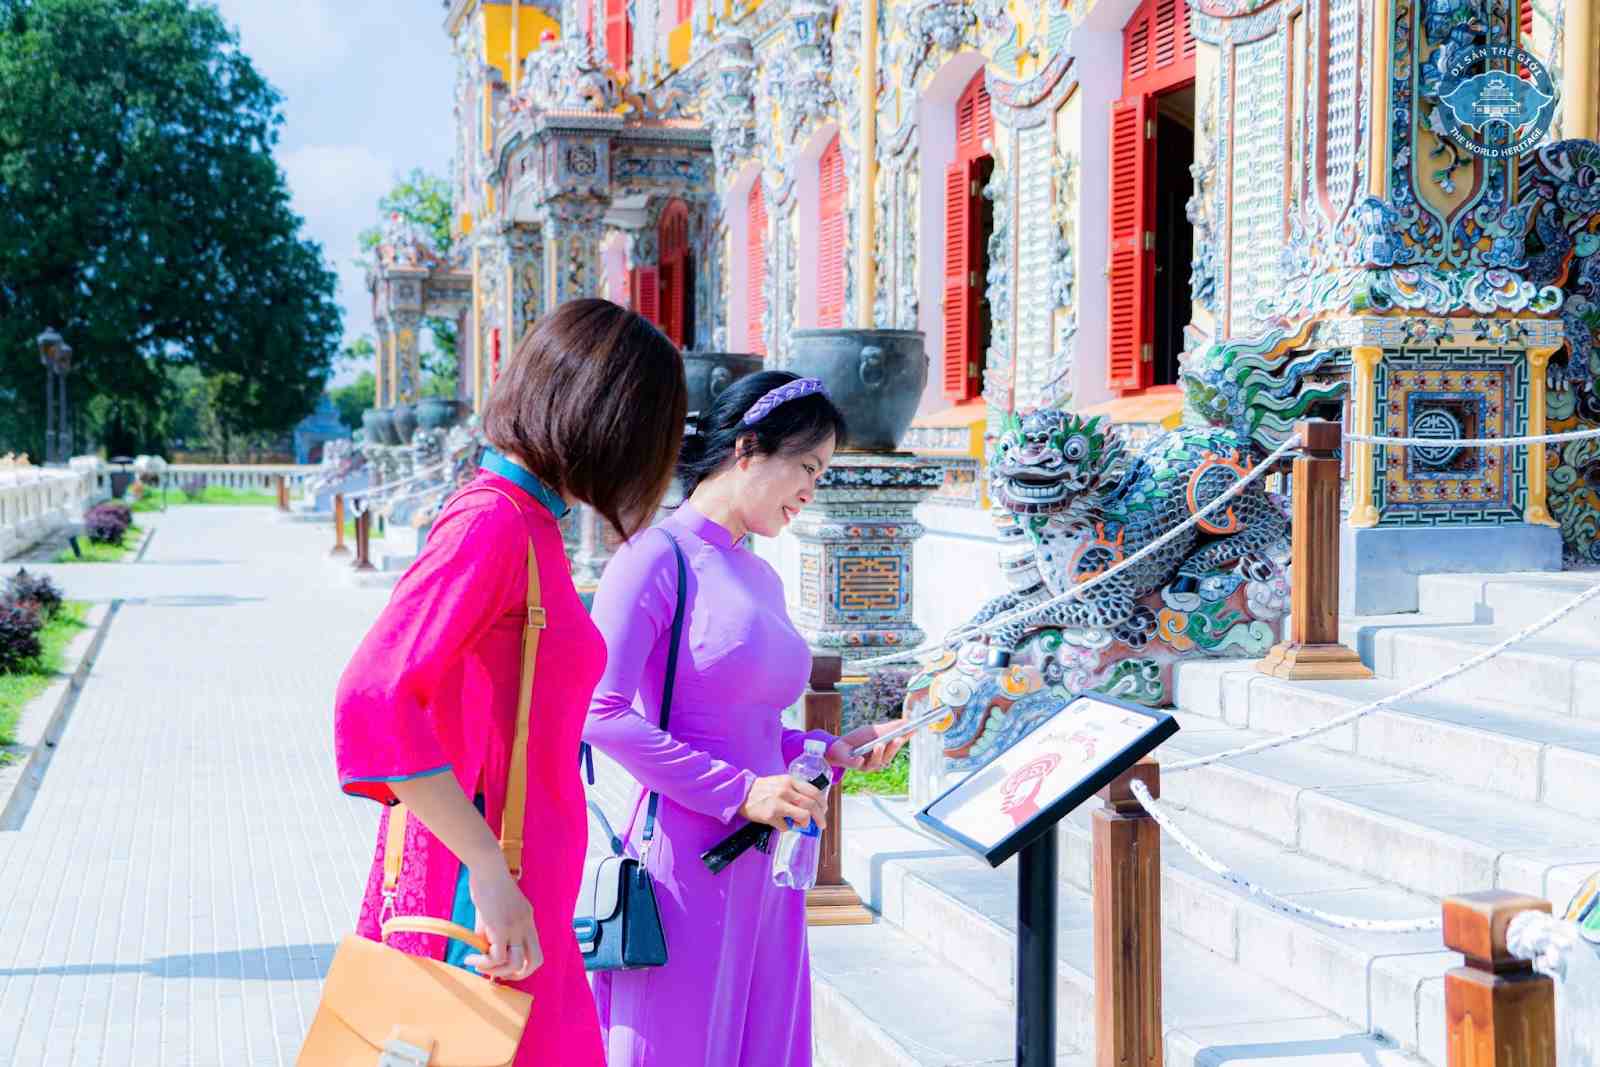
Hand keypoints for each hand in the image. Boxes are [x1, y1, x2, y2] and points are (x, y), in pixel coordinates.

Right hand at [464, 861, 542, 981]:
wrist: (487, 866)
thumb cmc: (486, 884)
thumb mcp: (494, 910)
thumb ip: (491, 930)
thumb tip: (482, 948)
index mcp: (528, 920)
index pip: (536, 951)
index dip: (522, 966)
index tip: (502, 967)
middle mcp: (526, 925)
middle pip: (536, 961)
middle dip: (518, 975)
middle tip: (497, 975)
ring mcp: (515, 927)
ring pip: (516, 964)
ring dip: (496, 971)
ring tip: (477, 965)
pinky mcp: (500, 927)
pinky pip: (497, 957)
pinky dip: (483, 963)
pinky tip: (470, 958)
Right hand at [738, 774, 824, 832]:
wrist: (742, 793)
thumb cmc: (763, 789)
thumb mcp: (781, 783)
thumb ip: (796, 791)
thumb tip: (812, 807)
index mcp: (790, 781)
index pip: (814, 792)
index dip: (823, 804)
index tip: (824, 810)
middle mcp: (786, 790)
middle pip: (812, 805)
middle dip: (820, 817)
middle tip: (821, 825)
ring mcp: (778, 803)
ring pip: (804, 816)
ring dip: (805, 823)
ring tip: (800, 825)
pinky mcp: (770, 815)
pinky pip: (787, 826)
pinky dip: (787, 828)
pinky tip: (781, 823)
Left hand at [835, 722, 909, 772]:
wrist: (839, 746)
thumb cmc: (859, 739)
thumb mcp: (875, 731)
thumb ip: (890, 728)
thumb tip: (906, 721)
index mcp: (885, 752)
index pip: (897, 745)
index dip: (905, 739)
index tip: (913, 730)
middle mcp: (878, 761)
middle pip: (888, 756)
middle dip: (893, 748)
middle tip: (898, 738)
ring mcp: (866, 765)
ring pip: (875, 762)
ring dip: (878, 754)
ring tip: (879, 745)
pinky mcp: (853, 765)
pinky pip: (857, 764)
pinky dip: (858, 762)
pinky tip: (860, 759)